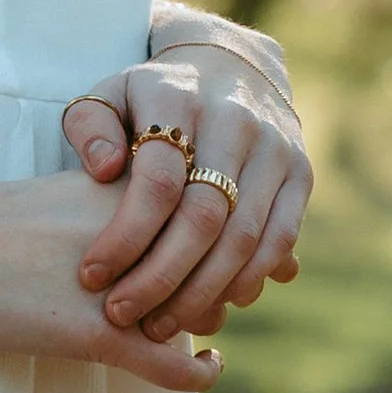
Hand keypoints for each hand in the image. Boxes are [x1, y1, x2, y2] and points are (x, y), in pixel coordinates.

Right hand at [0, 167, 224, 392]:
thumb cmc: (2, 224)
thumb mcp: (78, 198)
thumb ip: (133, 206)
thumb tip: (191, 237)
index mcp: (134, 186)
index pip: (212, 215)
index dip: (220, 241)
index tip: (217, 255)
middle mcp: (139, 230)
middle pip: (213, 263)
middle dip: (214, 283)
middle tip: (203, 295)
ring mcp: (124, 284)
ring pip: (199, 311)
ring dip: (204, 321)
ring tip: (198, 326)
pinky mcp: (102, 334)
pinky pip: (171, 364)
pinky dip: (198, 372)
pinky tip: (207, 366)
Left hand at [61, 50, 311, 343]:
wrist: (230, 68)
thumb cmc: (152, 97)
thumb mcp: (109, 94)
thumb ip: (91, 127)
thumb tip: (104, 170)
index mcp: (179, 99)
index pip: (158, 182)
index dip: (125, 236)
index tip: (91, 275)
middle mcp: (234, 121)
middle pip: (203, 218)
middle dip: (161, 277)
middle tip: (122, 313)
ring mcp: (274, 148)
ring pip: (244, 237)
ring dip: (203, 291)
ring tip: (160, 324)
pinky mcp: (300, 173)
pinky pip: (280, 239)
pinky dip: (248, 279)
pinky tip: (214, 304)